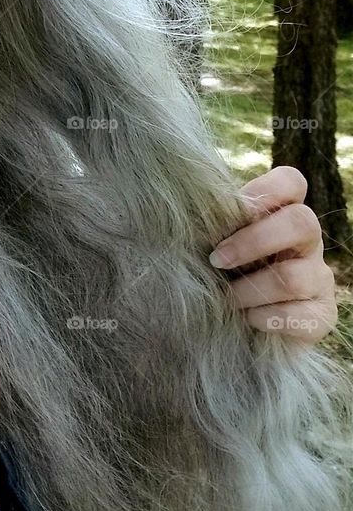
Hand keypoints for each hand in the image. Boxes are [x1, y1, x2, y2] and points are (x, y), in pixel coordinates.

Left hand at [209, 166, 337, 343]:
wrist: (243, 327)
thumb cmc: (226, 272)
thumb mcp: (220, 243)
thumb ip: (216, 225)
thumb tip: (188, 210)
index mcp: (284, 213)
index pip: (291, 182)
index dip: (265, 190)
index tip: (233, 209)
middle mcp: (308, 241)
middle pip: (301, 222)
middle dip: (252, 242)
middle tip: (216, 259)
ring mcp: (319, 277)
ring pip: (293, 277)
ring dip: (249, 290)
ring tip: (225, 298)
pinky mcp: (322, 314)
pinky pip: (300, 315)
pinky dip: (265, 318)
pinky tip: (247, 319)